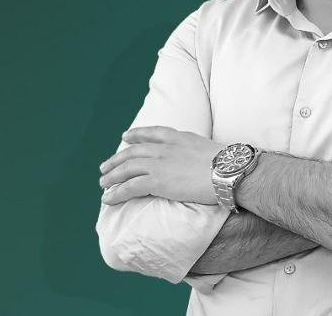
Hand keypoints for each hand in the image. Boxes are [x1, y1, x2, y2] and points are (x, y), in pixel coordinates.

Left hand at [99, 126, 225, 205]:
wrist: (229, 171)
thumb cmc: (228, 165)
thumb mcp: (210, 149)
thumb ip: (198, 152)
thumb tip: (202, 162)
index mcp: (178, 137)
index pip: (152, 133)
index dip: (136, 135)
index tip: (126, 137)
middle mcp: (165, 147)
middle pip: (133, 151)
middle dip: (117, 159)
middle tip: (105, 167)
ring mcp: (159, 163)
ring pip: (127, 168)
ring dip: (112, 176)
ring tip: (102, 183)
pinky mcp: (157, 181)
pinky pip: (130, 186)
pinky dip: (116, 192)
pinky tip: (108, 198)